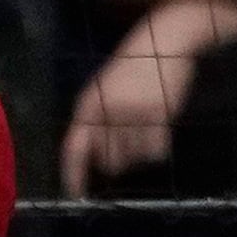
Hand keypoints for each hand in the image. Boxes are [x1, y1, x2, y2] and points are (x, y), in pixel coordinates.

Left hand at [58, 0, 236, 195]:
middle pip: (109, 160)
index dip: (73, 174)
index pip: (74, 148)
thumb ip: (94, 122)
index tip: (76, 194)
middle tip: (130, 139)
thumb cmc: (130, 69)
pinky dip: (158, 148)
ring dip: (140, 150)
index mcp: (87, 106)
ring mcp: (133, 113)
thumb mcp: (101, 91)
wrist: (162, 42)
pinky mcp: (159, 113)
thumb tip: (98, 160)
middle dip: (119, 157)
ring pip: (134, 158)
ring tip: (144, 125)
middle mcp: (107, 112)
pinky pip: (156, 151)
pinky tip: (158, 129)